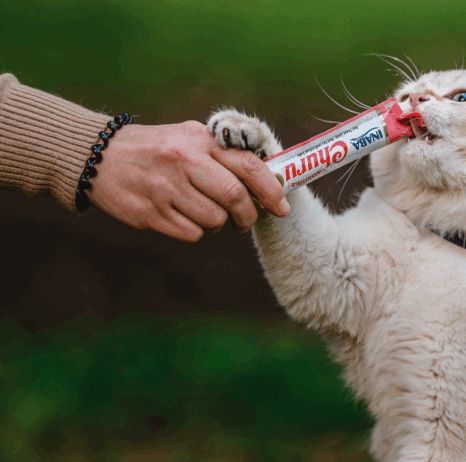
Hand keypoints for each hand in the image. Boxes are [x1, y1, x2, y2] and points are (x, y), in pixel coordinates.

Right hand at [86, 121, 289, 241]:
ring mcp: (165, 189)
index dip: (272, 190)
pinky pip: (192, 234)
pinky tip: (180, 215)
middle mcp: (183, 162)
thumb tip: (267, 182)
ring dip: (217, 223)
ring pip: (215, 220)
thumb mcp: (188, 138)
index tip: (283, 208)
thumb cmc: (157, 149)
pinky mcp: (150, 214)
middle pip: (235, 198)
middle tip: (245, 221)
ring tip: (202, 211)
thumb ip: (223, 156)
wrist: (97, 156)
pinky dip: (194, 231)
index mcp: (199, 140)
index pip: (248, 165)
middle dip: (248, 216)